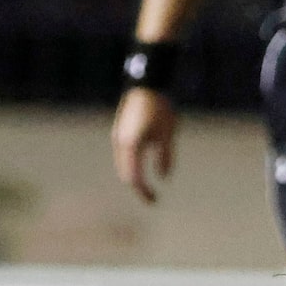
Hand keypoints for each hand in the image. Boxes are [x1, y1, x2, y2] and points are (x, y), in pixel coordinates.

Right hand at [112, 88, 177, 203]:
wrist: (145, 85)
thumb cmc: (159, 108)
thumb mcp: (167, 133)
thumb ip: (165, 156)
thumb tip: (163, 176)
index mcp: (132, 146)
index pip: (134, 178)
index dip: (144, 192)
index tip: (155, 200)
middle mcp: (120, 143)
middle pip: (126, 174)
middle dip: (138, 187)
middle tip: (152, 198)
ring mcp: (118, 137)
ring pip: (122, 166)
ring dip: (133, 177)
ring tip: (147, 187)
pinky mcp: (119, 132)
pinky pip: (122, 156)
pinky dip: (130, 167)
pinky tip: (141, 169)